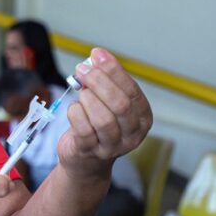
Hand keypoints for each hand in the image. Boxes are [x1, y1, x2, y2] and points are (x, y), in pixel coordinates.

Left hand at [57, 48, 152, 181]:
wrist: (86, 160)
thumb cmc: (97, 125)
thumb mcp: (108, 103)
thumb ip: (107, 81)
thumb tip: (98, 56)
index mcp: (142, 118)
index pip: (132, 91)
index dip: (114, 71)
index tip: (97, 54)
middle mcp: (132, 134)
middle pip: (120, 104)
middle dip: (99, 82)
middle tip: (83, 70)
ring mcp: (112, 146)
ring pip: (103, 118)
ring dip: (87, 99)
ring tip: (81, 92)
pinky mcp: (90, 152)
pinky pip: (83, 129)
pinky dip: (76, 113)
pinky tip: (74, 108)